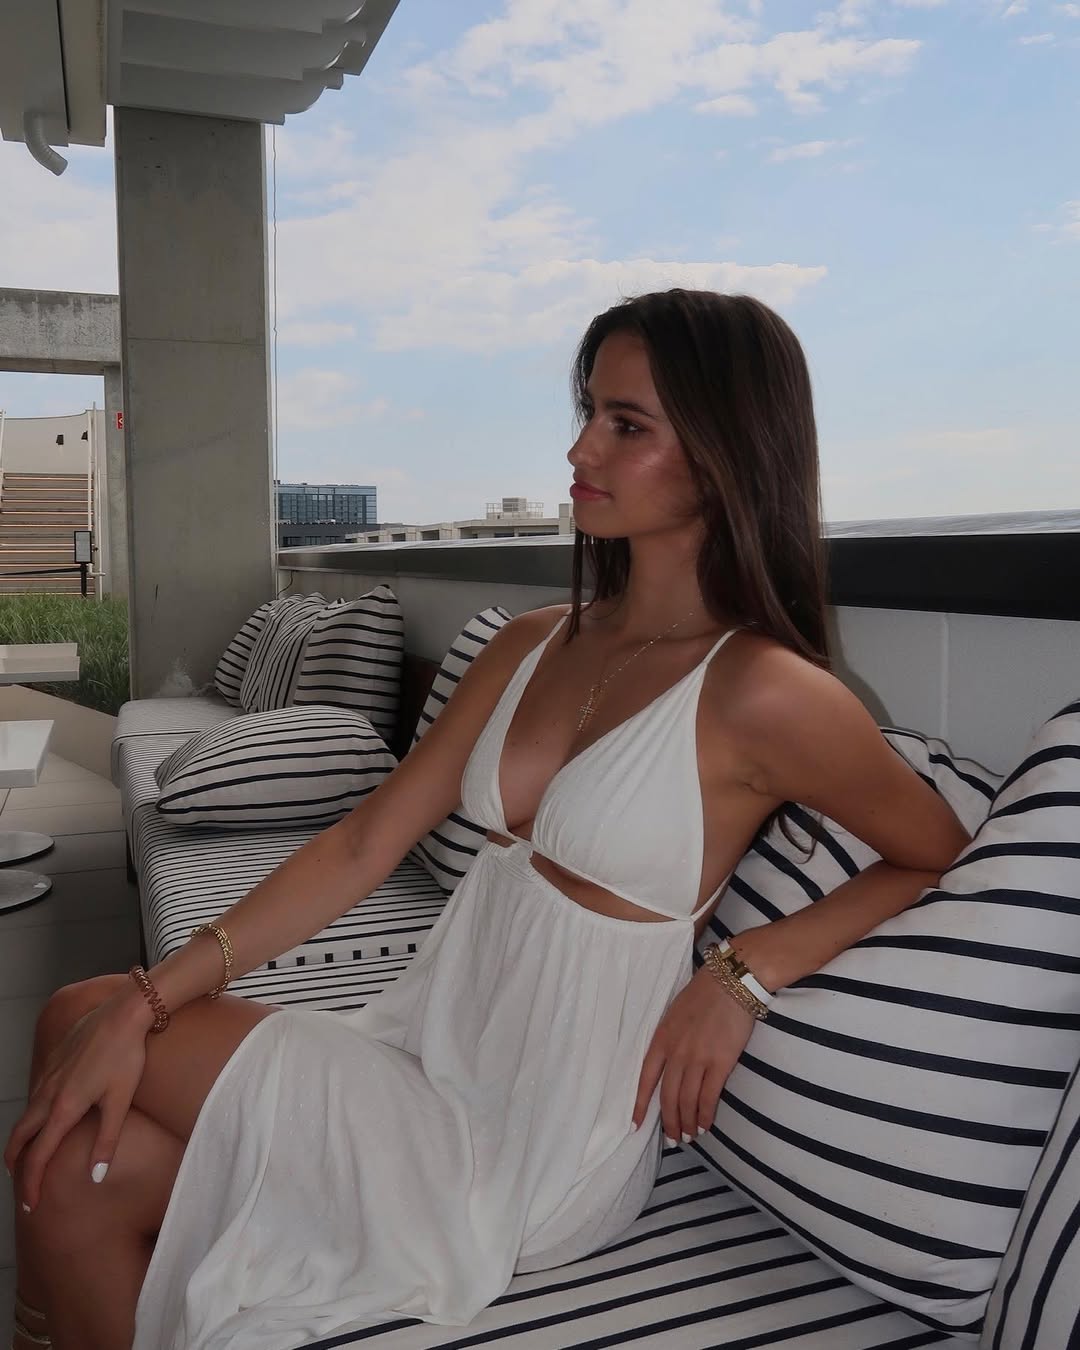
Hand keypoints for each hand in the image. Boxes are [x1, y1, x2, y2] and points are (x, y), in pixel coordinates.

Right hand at [3, 988, 151, 1211]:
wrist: (123, 1013)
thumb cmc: (126, 1056)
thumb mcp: (120, 1102)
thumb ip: (107, 1141)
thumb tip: (95, 1176)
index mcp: (64, 1108)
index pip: (39, 1156)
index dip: (33, 1183)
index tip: (32, 1204)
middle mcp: (49, 1093)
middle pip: (20, 1135)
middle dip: (16, 1162)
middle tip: (21, 1182)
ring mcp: (49, 1075)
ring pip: (26, 1113)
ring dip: (22, 1137)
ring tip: (29, 1153)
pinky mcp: (55, 1060)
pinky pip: (36, 1094)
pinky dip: (32, 1114)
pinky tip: (44, 1115)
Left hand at [633, 968, 754, 1142]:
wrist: (730, 982)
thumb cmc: (703, 995)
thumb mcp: (674, 1014)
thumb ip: (668, 1039)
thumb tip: (668, 1064)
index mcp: (661, 1039)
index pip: (645, 1079)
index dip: (640, 1104)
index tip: (635, 1124)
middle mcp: (676, 1052)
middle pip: (667, 1096)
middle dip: (669, 1122)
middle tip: (673, 1139)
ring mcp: (698, 1058)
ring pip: (687, 1101)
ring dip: (687, 1123)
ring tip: (690, 1136)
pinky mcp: (720, 1063)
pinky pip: (709, 1097)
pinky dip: (706, 1115)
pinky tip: (706, 1125)